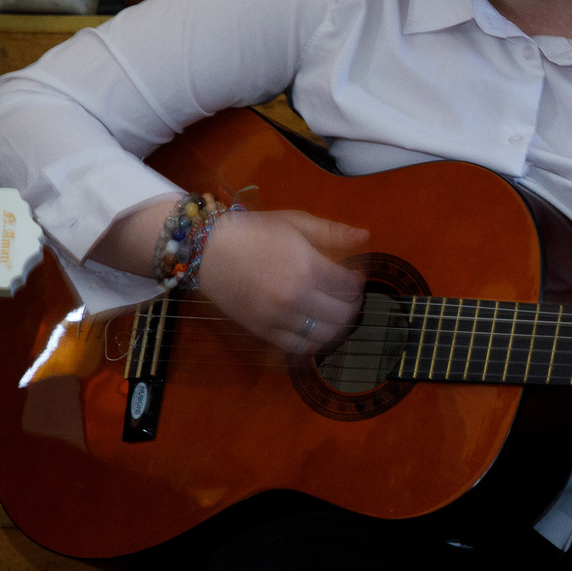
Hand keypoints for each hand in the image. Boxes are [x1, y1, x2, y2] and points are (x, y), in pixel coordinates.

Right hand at [197, 210, 369, 355]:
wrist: (206, 250)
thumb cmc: (253, 231)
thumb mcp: (294, 222)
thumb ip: (332, 232)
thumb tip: (365, 237)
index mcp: (307, 268)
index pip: (349, 287)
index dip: (357, 282)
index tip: (353, 276)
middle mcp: (296, 297)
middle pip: (343, 314)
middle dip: (352, 305)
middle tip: (348, 296)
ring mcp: (278, 318)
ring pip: (325, 335)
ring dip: (338, 326)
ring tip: (335, 313)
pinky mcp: (263, 332)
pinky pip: (299, 347)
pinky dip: (315, 342)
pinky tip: (316, 330)